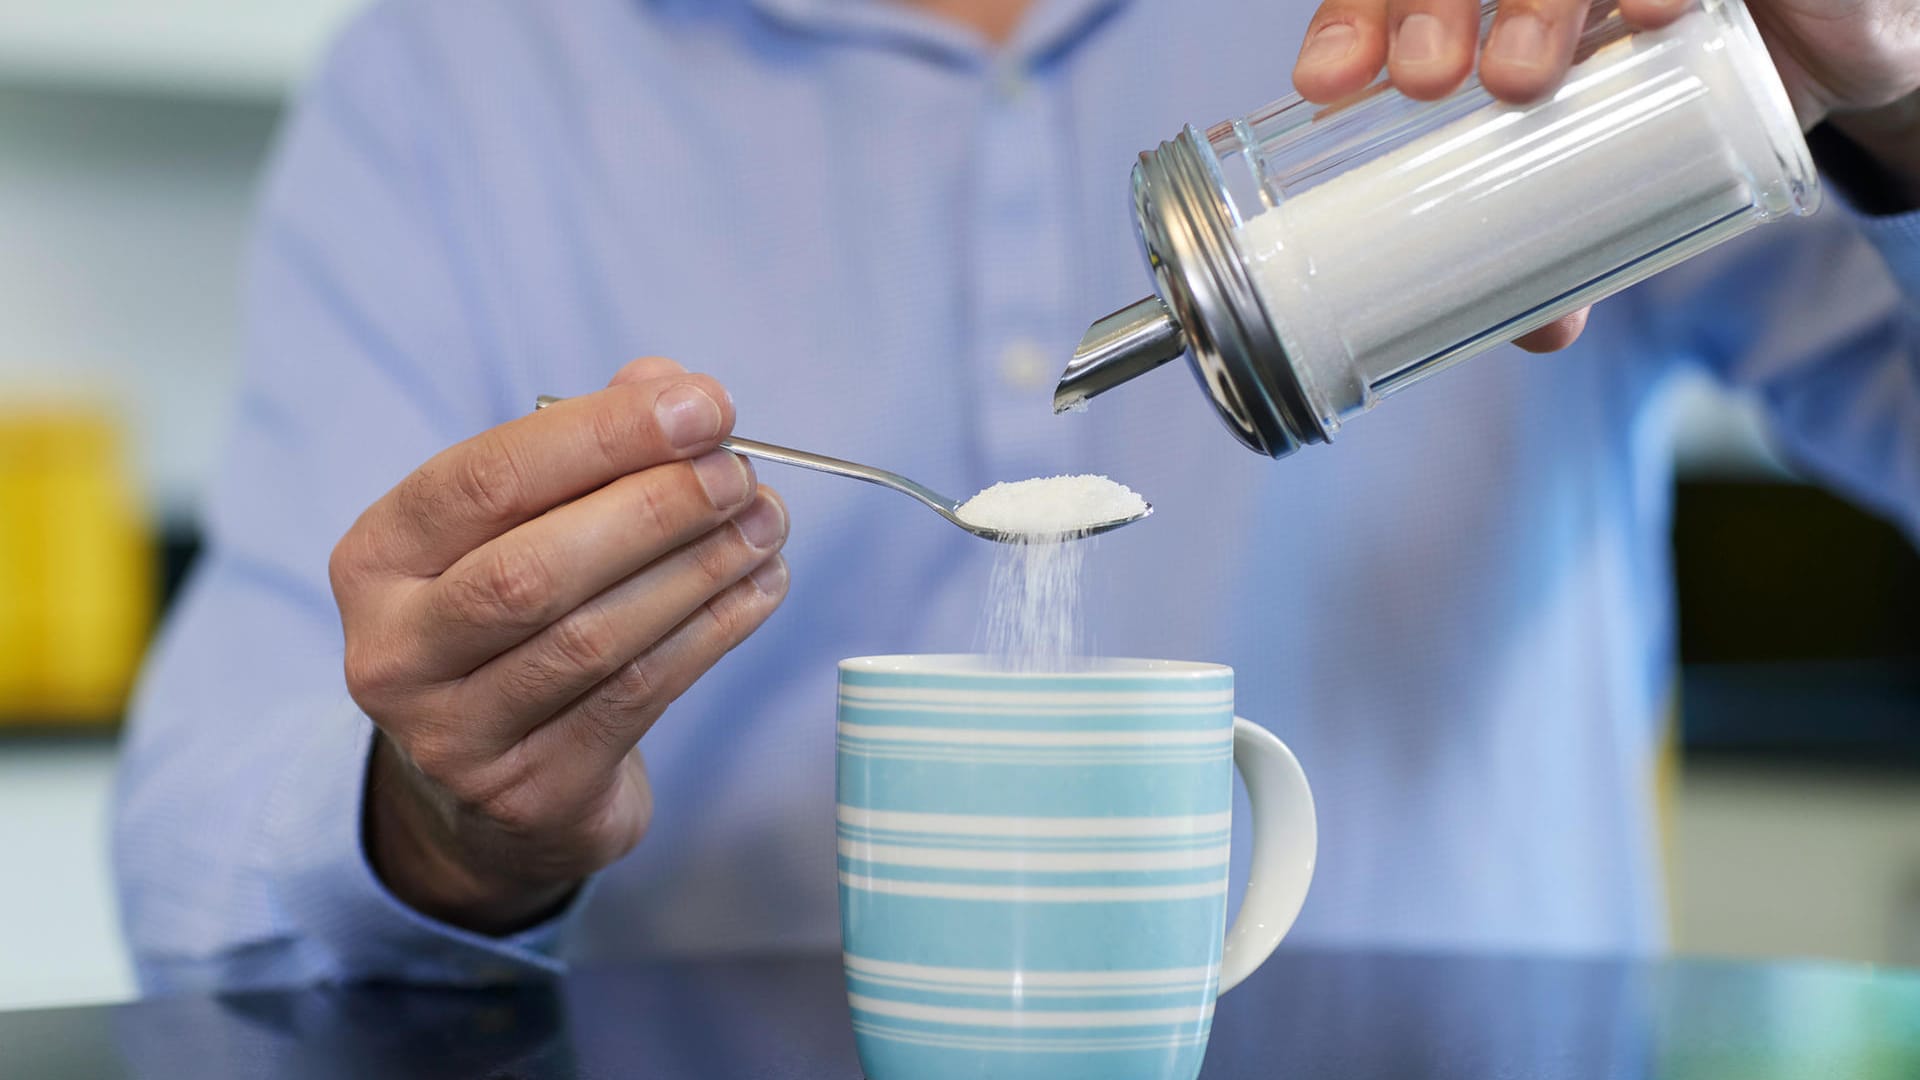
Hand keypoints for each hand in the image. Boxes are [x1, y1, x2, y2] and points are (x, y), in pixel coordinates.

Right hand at [330, 357, 789, 933]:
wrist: (493, 788)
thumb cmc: (516, 620)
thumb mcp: (524, 527)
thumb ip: (587, 447)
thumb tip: (670, 385)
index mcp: (378, 557)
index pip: (485, 478)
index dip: (603, 435)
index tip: (704, 407)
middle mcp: (395, 651)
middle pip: (533, 569)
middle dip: (654, 509)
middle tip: (739, 475)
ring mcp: (455, 735)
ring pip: (592, 639)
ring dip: (698, 572)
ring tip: (766, 526)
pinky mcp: (529, 793)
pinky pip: (636, 697)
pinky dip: (711, 633)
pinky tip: (760, 588)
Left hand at [1290, 0, 1919, 348]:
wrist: (1837, 50)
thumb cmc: (1691, 95)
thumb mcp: (1621, 168)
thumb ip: (1573, 243)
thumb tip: (1542, 335)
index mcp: (1489, 1)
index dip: (1354, 25)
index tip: (1327, 83)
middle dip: (1425, 8)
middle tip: (1427, 81)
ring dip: (1533, 1)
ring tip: (1518, 79)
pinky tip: (1653, 13)